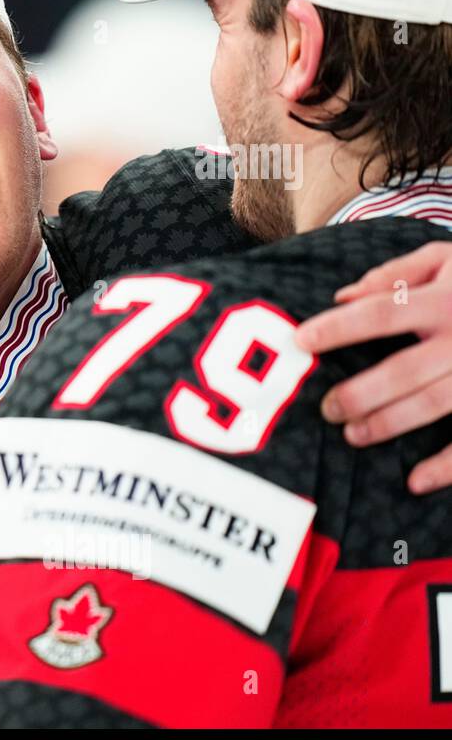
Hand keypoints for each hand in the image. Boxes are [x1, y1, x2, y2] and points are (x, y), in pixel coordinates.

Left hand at [296, 242, 451, 493]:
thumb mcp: (448, 258)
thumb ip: (397, 273)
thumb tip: (341, 297)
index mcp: (446, 299)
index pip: (382, 312)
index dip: (339, 327)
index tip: (302, 340)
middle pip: (404, 369)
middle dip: (359, 393)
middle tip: (327, 408)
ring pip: (434, 403)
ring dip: (390, 423)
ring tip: (352, 434)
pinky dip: (446, 466)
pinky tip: (414, 481)